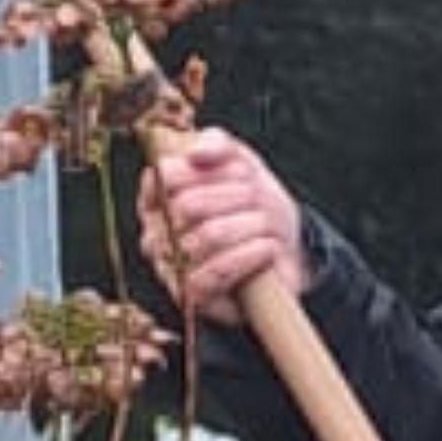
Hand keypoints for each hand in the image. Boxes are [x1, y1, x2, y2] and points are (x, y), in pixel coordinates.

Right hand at [140, 128, 300, 329]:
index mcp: (157, 197)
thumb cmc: (252, 205)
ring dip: (249, 225)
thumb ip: (216, 144)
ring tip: (266, 224)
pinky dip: (248, 256)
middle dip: (234, 196)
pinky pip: (214, 274)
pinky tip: (266, 247)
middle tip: (257, 198)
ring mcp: (171, 267)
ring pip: (206, 237)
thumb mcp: (238, 161)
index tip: (240, 171)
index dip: (208, 171)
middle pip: (188, 205)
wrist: (284, 247)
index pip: (166, 174)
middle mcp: (156, 232)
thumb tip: (194, 152)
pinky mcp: (193, 296)